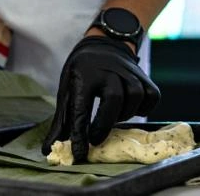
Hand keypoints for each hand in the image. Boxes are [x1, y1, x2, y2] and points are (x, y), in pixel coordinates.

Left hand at [41, 35, 160, 162]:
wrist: (104, 44)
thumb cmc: (82, 73)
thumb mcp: (67, 90)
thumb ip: (61, 121)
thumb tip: (49, 149)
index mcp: (84, 74)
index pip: (81, 107)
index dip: (80, 133)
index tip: (80, 154)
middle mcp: (108, 69)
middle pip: (113, 99)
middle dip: (105, 124)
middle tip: (96, 139)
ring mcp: (129, 70)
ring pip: (134, 97)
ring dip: (124, 115)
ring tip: (112, 118)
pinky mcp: (144, 75)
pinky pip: (150, 96)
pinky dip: (143, 108)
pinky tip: (130, 109)